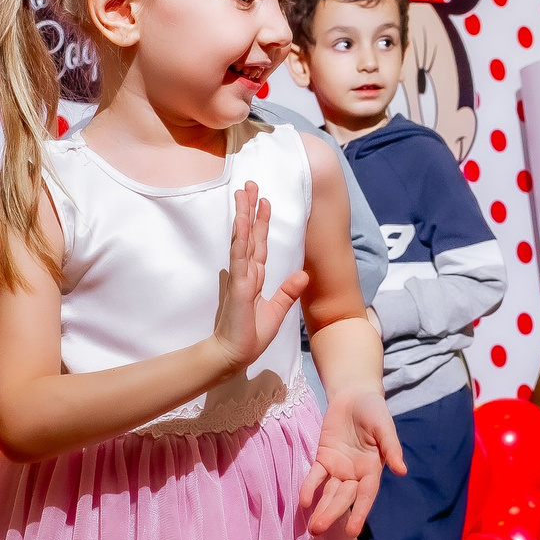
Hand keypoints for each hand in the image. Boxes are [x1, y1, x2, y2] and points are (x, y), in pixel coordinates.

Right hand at [213, 181, 310, 370]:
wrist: (234, 355)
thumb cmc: (251, 336)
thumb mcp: (276, 311)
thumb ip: (288, 292)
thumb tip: (304, 274)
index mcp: (255, 278)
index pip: (259, 244)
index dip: (261, 222)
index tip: (264, 201)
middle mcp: (247, 272)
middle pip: (249, 234)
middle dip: (250, 209)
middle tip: (249, 184)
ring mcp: (240, 276)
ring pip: (242, 239)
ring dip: (243, 215)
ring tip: (243, 193)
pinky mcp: (238, 285)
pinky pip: (240, 257)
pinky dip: (240, 239)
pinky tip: (241, 222)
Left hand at [301, 384, 405, 535]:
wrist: (354, 395)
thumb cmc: (374, 411)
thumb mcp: (385, 426)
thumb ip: (391, 447)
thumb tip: (401, 471)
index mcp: (372, 469)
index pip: (365, 496)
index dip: (359, 513)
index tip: (352, 532)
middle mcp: (355, 473)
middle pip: (343, 497)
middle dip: (332, 513)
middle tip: (318, 530)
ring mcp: (338, 467)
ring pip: (329, 492)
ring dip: (320, 508)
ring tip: (312, 527)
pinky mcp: (323, 458)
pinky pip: (315, 476)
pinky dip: (310, 488)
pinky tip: (304, 501)